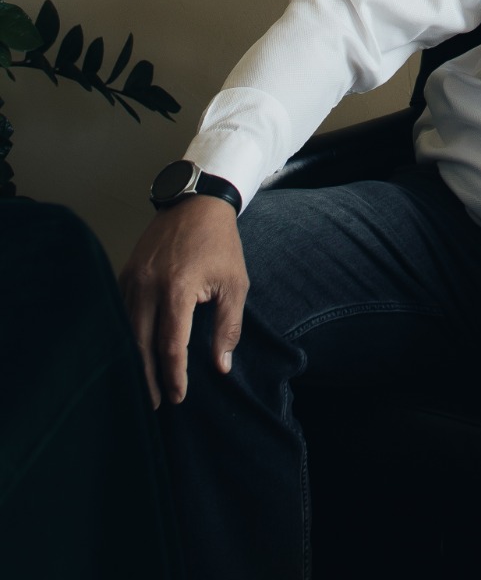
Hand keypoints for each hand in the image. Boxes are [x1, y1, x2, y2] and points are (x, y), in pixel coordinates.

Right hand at [119, 197, 247, 407]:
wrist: (197, 202)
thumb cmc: (220, 243)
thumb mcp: (235, 283)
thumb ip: (228, 326)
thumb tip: (221, 366)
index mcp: (178, 289)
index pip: (170, 346)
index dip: (174, 376)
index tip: (178, 397)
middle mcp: (148, 286)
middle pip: (141, 345)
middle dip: (148, 378)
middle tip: (156, 403)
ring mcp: (132, 279)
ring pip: (126, 332)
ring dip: (134, 361)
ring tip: (143, 385)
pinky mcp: (124, 274)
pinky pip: (119, 313)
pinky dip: (125, 337)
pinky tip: (132, 353)